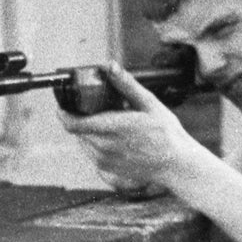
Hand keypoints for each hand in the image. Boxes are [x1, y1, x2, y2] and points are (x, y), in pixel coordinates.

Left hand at [59, 65, 194, 195]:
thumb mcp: (150, 104)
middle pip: (79, 132)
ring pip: (86, 145)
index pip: (72, 123)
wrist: (177, 166)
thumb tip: (110, 67)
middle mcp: (103, 147)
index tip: (63, 107)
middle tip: (102, 114)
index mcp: (111, 128)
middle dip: (85, 121)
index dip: (64, 114)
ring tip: (117, 130)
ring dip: (93, 135)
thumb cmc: (167, 134)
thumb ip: (127, 85)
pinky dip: (102, 150)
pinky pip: (95, 159)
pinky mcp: (108, 174)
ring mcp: (104, 163)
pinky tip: (122, 146)